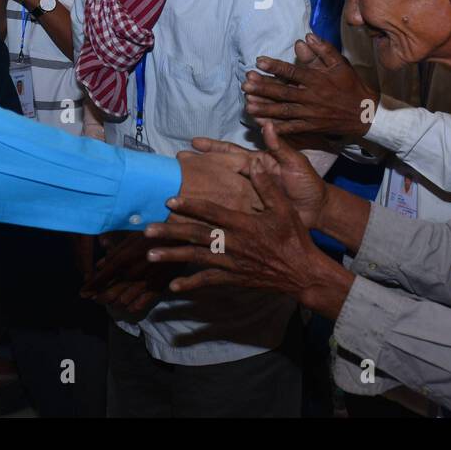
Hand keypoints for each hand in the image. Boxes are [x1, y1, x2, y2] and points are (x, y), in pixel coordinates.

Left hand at [80, 231, 179, 315]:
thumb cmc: (153, 234)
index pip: (100, 279)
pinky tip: (126, 305)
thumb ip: (113, 253)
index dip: (89, 288)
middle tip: (93, 298)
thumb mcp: (130, 239)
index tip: (82, 293)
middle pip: (109, 294)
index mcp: (123, 260)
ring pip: (122, 302)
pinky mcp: (157, 288)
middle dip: (98, 298)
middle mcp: (131, 274)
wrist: (180, 238)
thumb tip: (99, 264)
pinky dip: (130, 307)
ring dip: (113, 303)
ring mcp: (144, 284)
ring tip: (108, 302)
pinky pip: (140, 304)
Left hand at [144, 151, 354, 317]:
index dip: (190, 205)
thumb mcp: (284, 207)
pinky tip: (173, 286)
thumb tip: (254, 163)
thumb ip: (267, 186)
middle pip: (196, 236)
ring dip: (172, 256)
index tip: (170, 200)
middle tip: (147, 230)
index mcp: (244, 224)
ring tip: (150, 255)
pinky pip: (209, 281)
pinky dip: (191, 284)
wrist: (302, 272)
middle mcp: (234, 243)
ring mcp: (232, 262)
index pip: (212, 212)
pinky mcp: (234, 277)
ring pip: (196, 258)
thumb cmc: (294, 237)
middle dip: (170, 232)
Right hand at [191, 123, 329, 229]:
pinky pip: (230, 210)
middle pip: (219, 170)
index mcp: (257, 163)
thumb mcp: (295, 162)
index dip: (213, 147)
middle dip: (200, 165)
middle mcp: (248, 178)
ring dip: (203, 188)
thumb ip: (279, 146)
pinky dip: (215, 211)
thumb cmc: (308, 183)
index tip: (193, 142)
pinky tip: (199, 214)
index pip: (230, 152)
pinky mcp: (251, 214)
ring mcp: (248, 196)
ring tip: (181, 187)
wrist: (318, 210)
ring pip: (221, 190)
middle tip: (178, 162)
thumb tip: (266, 124)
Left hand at [242, 34, 378, 140]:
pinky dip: (277, 129)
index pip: (293, 71)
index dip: (276, 66)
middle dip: (264, 88)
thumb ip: (323, 50)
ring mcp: (310, 113)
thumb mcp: (340, 64)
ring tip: (248, 105)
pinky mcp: (311, 127)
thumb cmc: (351, 85)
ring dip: (265, 109)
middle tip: (246, 84)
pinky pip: (292, 128)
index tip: (259, 61)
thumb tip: (306, 37)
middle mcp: (311, 97)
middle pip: (284, 92)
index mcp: (317, 79)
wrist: (365, 113)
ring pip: (284, 111)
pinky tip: (263, 126)